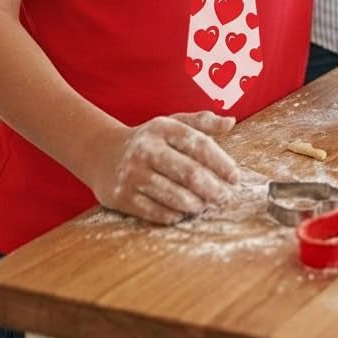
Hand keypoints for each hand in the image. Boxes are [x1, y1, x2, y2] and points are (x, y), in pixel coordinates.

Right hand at [88, 111, 239, 224]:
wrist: (102, 153)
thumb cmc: (149, 140)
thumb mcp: (172, 124)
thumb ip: (202, 122)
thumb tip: (230, 122)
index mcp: (163, 128)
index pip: (198, 144)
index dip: (221, 162)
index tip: (235, 177)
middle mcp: (146, 149)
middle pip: (189, 173)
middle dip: (212, 189)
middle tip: (225, 198)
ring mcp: (132, 174)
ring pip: (173, 195)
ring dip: (196, 204)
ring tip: (206, 206)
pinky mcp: (122, 196)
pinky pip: (155, 212)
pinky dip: (174, 215)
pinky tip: (184, 213)